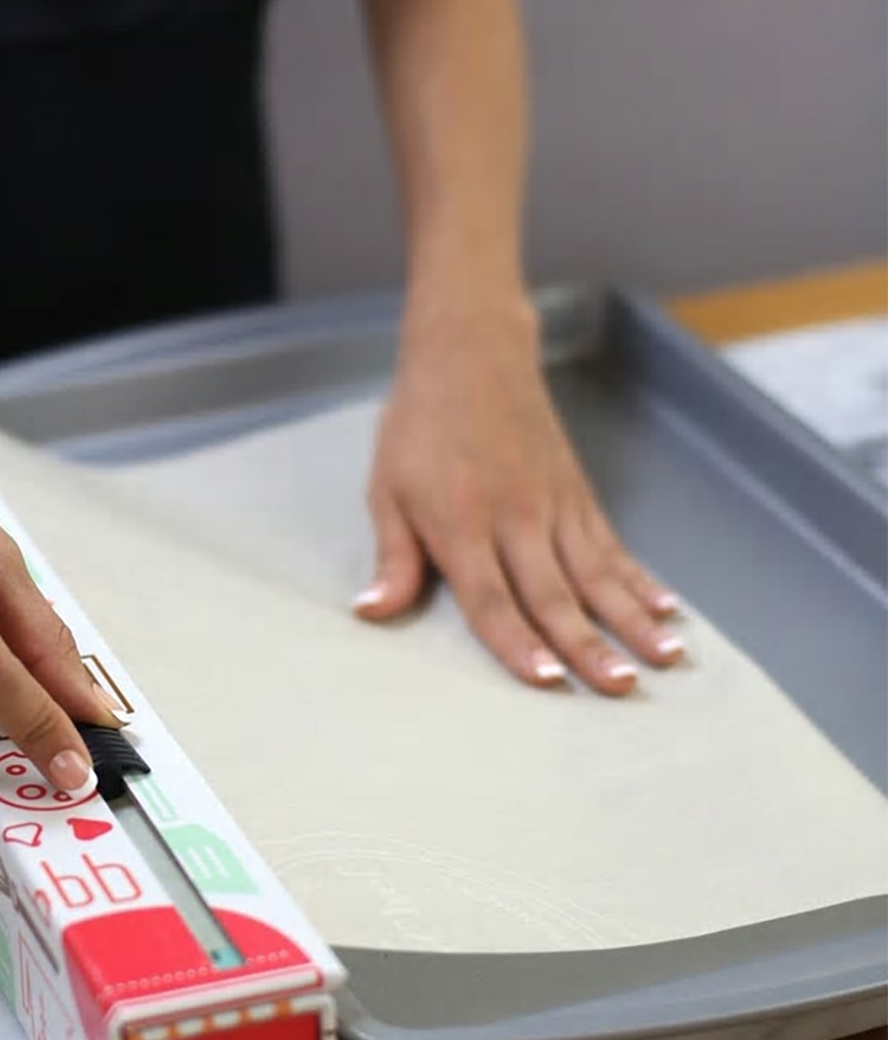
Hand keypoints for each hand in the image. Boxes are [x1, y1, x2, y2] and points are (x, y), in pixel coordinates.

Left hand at [356, 302, 682, 693]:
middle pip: (555, 593)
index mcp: (462, 522)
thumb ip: (392, 557)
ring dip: (632, 618)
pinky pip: (612, 544)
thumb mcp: (386, 490)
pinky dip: (640, 577)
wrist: (470, 351)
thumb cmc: (419, 426)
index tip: (546, 681)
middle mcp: (515, 517)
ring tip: (666, 657)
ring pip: (597, 572)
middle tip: (621, 688)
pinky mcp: (576, 492)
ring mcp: (554, 503)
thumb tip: (372, 613)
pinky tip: (667, 607)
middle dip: (589, 645)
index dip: (517, 641)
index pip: (491, 596)